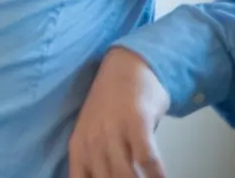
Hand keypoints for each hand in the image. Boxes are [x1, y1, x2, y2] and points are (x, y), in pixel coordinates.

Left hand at [69, 47, 171, 177]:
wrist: (126, 67)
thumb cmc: (112, 106)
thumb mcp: (94, 135)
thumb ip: (96, 161)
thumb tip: (103, 176)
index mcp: (78, 147)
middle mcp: (92, 142)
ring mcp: (113, 132)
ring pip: (125, 175)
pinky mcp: (135, 123)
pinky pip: (147, 159)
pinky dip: (156, 175)